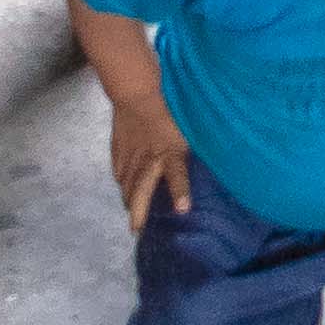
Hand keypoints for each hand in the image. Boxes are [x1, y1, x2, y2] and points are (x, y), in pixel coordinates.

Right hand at [107, 99, 192, 235]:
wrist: (137, 95)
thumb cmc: (168, 109)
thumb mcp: (186, 129)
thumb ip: (188, 150)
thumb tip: (206, 160)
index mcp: (170, 153)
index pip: (177, 175)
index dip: (180, 192)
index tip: (182, 210)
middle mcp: (149, 160)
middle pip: (141, 191)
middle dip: (139, 212)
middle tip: (137, 229)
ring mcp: (130, 158)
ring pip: (128, 185)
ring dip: (130, 201)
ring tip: (132, 214)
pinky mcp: (118, 152)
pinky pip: (119, 172)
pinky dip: (123, 182)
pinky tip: (125, 187)